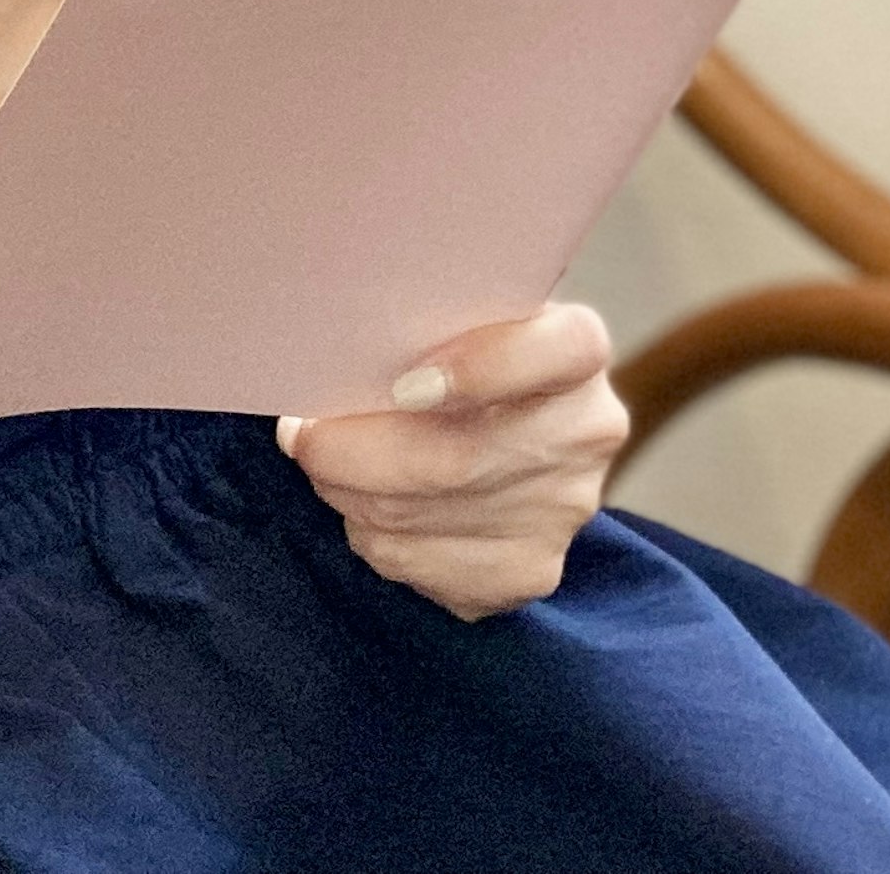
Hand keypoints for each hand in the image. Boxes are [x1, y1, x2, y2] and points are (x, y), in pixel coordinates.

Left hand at [280, 304, 629, 620]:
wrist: (512, 437)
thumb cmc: (464, 357)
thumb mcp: (462, 318)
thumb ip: (424, 322)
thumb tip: (328, 354)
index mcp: (577, 352)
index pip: (563, 350)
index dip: (486, 367)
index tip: (403, 383)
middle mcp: (587, 432)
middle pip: (461, 457)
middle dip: (358, 451)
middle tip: (302, 434)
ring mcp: (563, 510)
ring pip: (424, 514)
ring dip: (350, 492)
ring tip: (323, 463)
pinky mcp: (527, 570)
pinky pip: (418, 563)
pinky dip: (372, 535)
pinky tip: (365, 505)